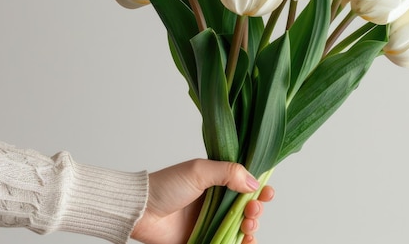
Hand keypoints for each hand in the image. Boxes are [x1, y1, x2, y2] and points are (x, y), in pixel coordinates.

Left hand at [130, 159, 274, 243]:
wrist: (141, 211)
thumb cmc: (166, 186)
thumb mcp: (199, 170)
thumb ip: (228, 172)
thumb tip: (254, 182)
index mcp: (216, 182)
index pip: (245, 184)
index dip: (259, 189)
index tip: (267, 193)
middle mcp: (216, 202)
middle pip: (247, 208)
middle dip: (256, 210)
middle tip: (252, 211)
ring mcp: (211, 222)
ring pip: (241, 228)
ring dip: (251, 227)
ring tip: (247, 227)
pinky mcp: (203, 239)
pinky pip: (228, 243)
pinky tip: (247, 242)